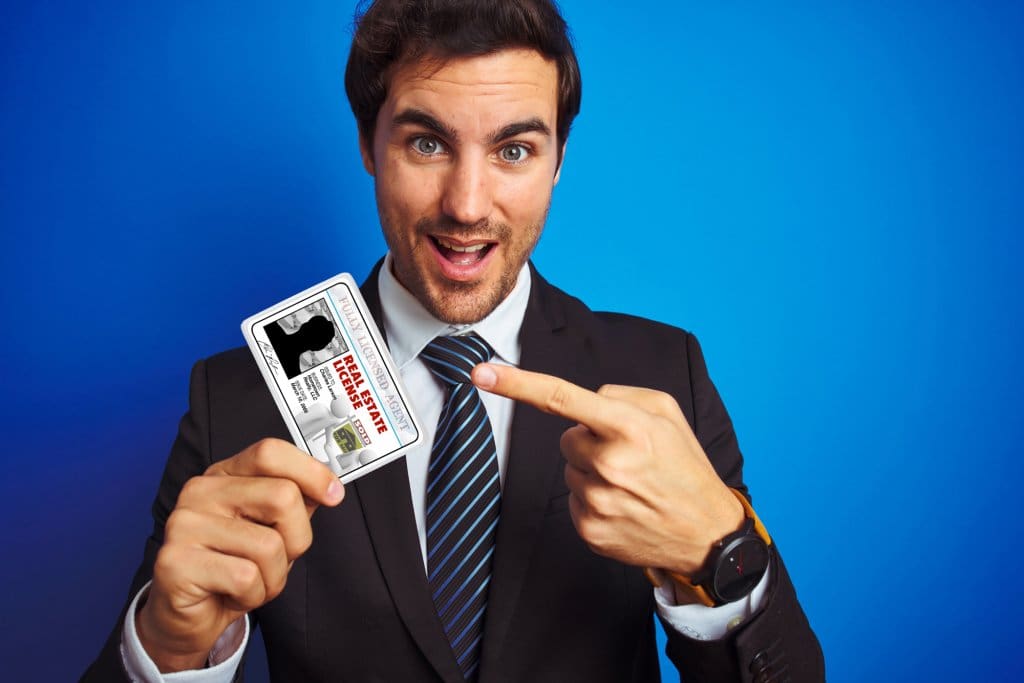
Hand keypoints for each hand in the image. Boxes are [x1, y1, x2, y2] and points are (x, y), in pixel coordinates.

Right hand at [136, 438, 343, 671]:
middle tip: (277, 559)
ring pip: (269, 545)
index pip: (270, 452)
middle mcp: (199, 491)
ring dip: (273, 576)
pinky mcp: (174, 561)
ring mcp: (183, 524)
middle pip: (282, 496)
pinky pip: (246, 577)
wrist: (189, 616)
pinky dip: (253, 595)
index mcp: (224, 475)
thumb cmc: (234, 568)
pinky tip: (232, 594)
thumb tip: (329, 487)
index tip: (334, 495)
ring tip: (251, 581)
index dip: (311, 471)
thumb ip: (295, 503)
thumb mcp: (272, 529)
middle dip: (296, 538)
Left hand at [473, 364, 742, 575]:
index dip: (517, 384)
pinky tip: (625, 506)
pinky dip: (594, 499)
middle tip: (628, 457)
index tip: (482, 373)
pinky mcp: (590, 530)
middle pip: (567, 438)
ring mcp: (598, 501)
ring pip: (570, 470)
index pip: (562, 398)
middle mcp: (609, 463)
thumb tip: (585, 401)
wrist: (707, 534)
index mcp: (629, 427)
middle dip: (589, 441)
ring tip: (631, 484)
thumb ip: (621, 395)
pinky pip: (574, 500)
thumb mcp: (668, 414)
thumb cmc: (685, 467)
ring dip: (593, 472)